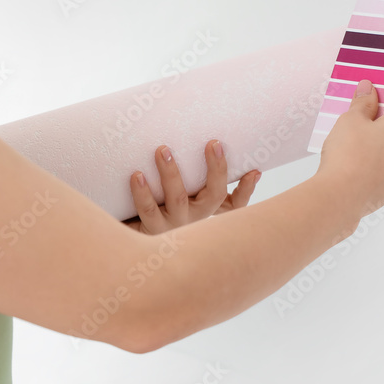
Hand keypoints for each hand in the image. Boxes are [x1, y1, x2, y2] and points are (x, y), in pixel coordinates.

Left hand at [122, 140, 260, 234]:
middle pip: (214, 196)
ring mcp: (173, 224)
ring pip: (177, 198)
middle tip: (213, 143)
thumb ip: (199, 177)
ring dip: (172, 173)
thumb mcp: (182, 195)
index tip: (254, 170)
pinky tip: (137, 175)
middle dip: (217, 170)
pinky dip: (142, 192)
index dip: (247, 189)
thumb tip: (220, 151)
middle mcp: (194, 219)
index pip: (236, 204)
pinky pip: (148, 210)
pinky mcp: (150, 228)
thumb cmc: (159, 208)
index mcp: (206, 210)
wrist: (130, 239)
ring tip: (163, 150)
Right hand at [316, 81, 383, 220]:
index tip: (375, 93)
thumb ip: (363, 102)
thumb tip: (368, 91)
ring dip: (383, 137)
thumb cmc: (349, 156)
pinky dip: (379, 157)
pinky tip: (356, 160)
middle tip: (361, 114)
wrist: (341, 197)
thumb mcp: (350, 120)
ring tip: (356, 139)